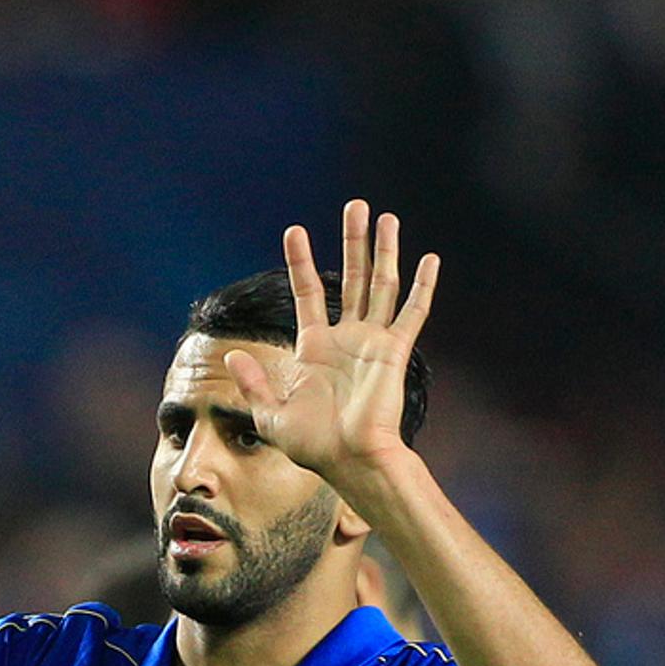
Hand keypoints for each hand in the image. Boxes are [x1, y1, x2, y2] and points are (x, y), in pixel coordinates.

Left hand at [220, 200, 436, 482]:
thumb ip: (253, 382)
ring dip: (383, 250)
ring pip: (382, 284)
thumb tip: (235, 353)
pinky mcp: (395, 351)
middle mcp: (347, 338)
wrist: (348, 460)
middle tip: (355, 205)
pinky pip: (412, 313)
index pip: (309, 292)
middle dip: (352, 241)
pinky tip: (429, 259)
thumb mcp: (270, 414)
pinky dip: (422, 287)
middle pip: (352, 276)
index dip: (302, 262)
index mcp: (315, 347)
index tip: (295, 230)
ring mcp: (373, 342)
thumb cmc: (311, 445)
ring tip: (385, 217)